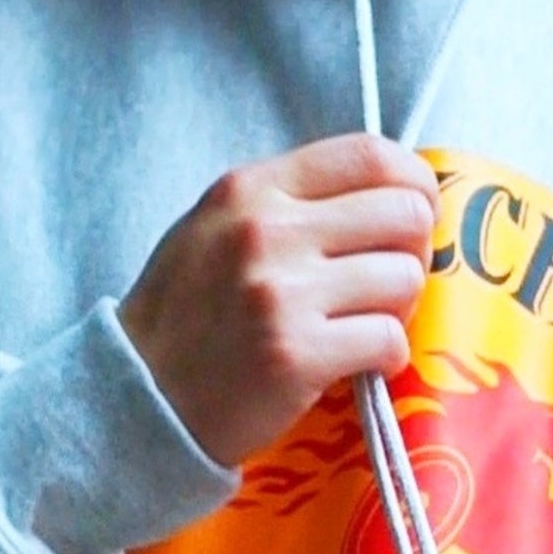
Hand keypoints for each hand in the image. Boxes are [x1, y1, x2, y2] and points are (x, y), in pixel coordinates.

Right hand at [119, 135, 438, 465]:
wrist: (136, 398)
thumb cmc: (186, 316)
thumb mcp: (217, 228)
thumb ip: (291, 203)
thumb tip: (388, 194)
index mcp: (253, 189)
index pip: (371, 155)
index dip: (414, 184)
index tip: (415, 216)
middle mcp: (268, 232)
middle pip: (405, 214)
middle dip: (413, 252)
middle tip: (387, 285)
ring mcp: (282, 294)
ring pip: (405, 279)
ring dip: (399, 310)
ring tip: (364, 327)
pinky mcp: (297, 355)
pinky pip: (389, 341)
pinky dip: (387, 358)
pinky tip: (358, 365)